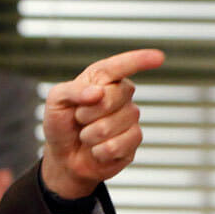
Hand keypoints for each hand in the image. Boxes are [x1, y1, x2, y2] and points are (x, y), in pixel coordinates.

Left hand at [40, 49, 162, 198]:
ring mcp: (130, 118)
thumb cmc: (62, 124)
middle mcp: (121, 95)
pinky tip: (97, 149)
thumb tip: (98, 92)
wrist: (65, 156)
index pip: (121, 66)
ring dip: (90, 135)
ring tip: (87, 135)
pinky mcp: (133, 141)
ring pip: (111, 125)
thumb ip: (73, 91)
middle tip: (80, 118)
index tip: (158, 57)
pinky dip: (99, 151)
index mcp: (103, 79)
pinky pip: (117, 145)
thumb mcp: (56, 100)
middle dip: (87, 112)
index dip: (140, 60)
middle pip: (112, 97)